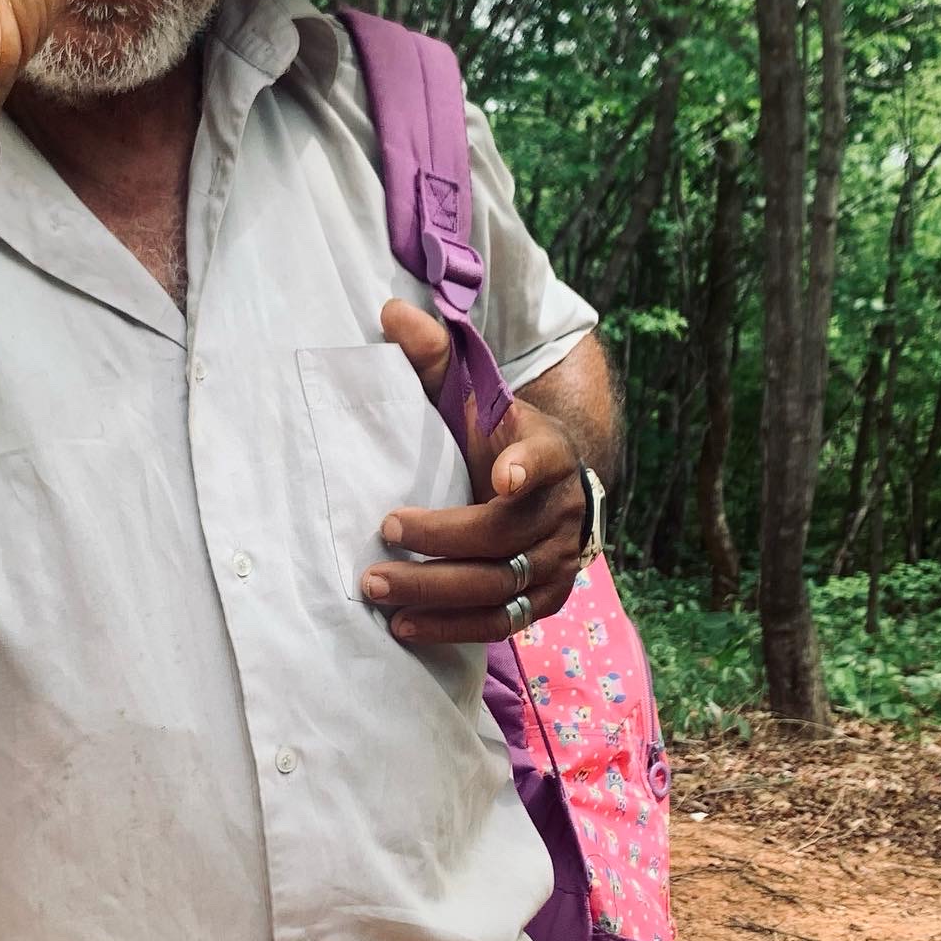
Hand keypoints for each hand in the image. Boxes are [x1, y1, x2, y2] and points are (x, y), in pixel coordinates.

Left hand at [359, 299, 586, 644]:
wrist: (547, 485)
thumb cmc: (495, 435)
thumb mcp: (472, 395)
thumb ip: (434, 357)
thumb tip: (389, 312)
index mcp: (546, 452)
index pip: (543, 457)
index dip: (524, 465)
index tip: (500, 474)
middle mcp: (561, 511)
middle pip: (503, 536)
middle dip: (440, 542)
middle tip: (382, 536)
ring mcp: (558, 562)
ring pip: (499, 586)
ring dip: (436, 593)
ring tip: (378, 589)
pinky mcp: (545, 600)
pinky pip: (503, 622)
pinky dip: (455, 627)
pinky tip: (406, 627)